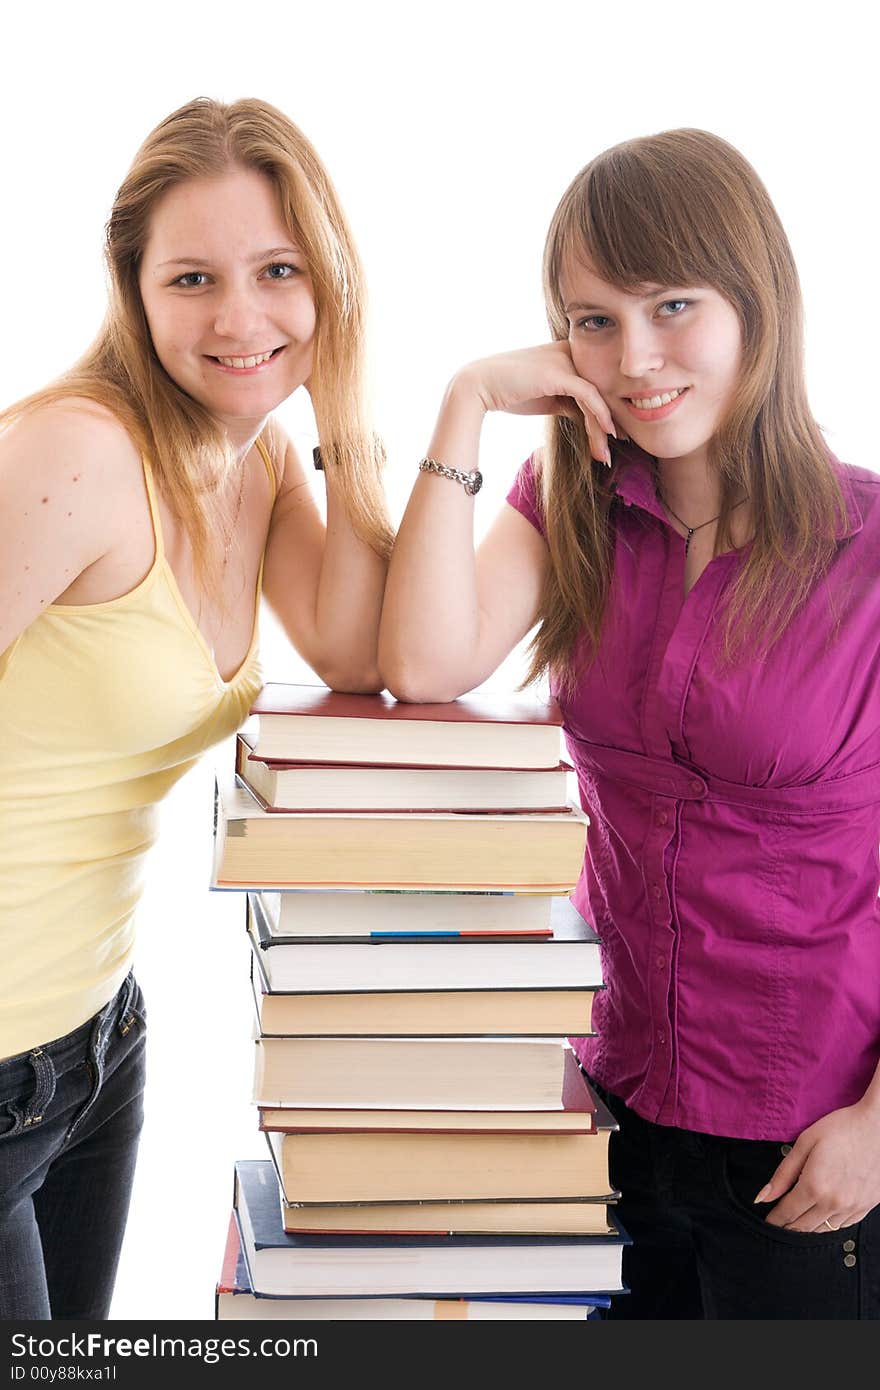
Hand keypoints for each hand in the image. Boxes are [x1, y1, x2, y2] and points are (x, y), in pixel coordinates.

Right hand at [455, 343, 616, 464]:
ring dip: (603, 428)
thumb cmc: (509, 391)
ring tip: (605, 454)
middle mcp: (571, 352)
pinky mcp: (559, 372)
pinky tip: (607, 433)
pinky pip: (588, 395)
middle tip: (623, 442)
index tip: (618, 432)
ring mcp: (566, 359)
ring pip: (596, 395)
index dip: (609, 407)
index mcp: (569, 353)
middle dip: (612, 419)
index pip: (597, 382)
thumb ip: (569, 401)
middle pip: (601, 389)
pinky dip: (599, 415)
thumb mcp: (547, 397)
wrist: (479, 386)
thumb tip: (587, 418)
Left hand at [755, 1098, 879, 1230]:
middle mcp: (834, 1203)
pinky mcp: (866, 1207)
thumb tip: (762, 1197)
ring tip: (797, 1220)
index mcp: (815, 1186)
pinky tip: (822, 1215)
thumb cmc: (841, 1128)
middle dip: (788, 1226)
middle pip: (803, 1227)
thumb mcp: (805, 1143)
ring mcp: (853, 1207)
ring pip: (824, 1229)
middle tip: (779, 1222)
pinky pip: (843, 1225)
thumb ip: (783, 1174)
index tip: (767, 1221)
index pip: (787, 1213)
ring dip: (808, 1227)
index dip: (774, 1219)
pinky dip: (829, 1224)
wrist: (879, 1126)